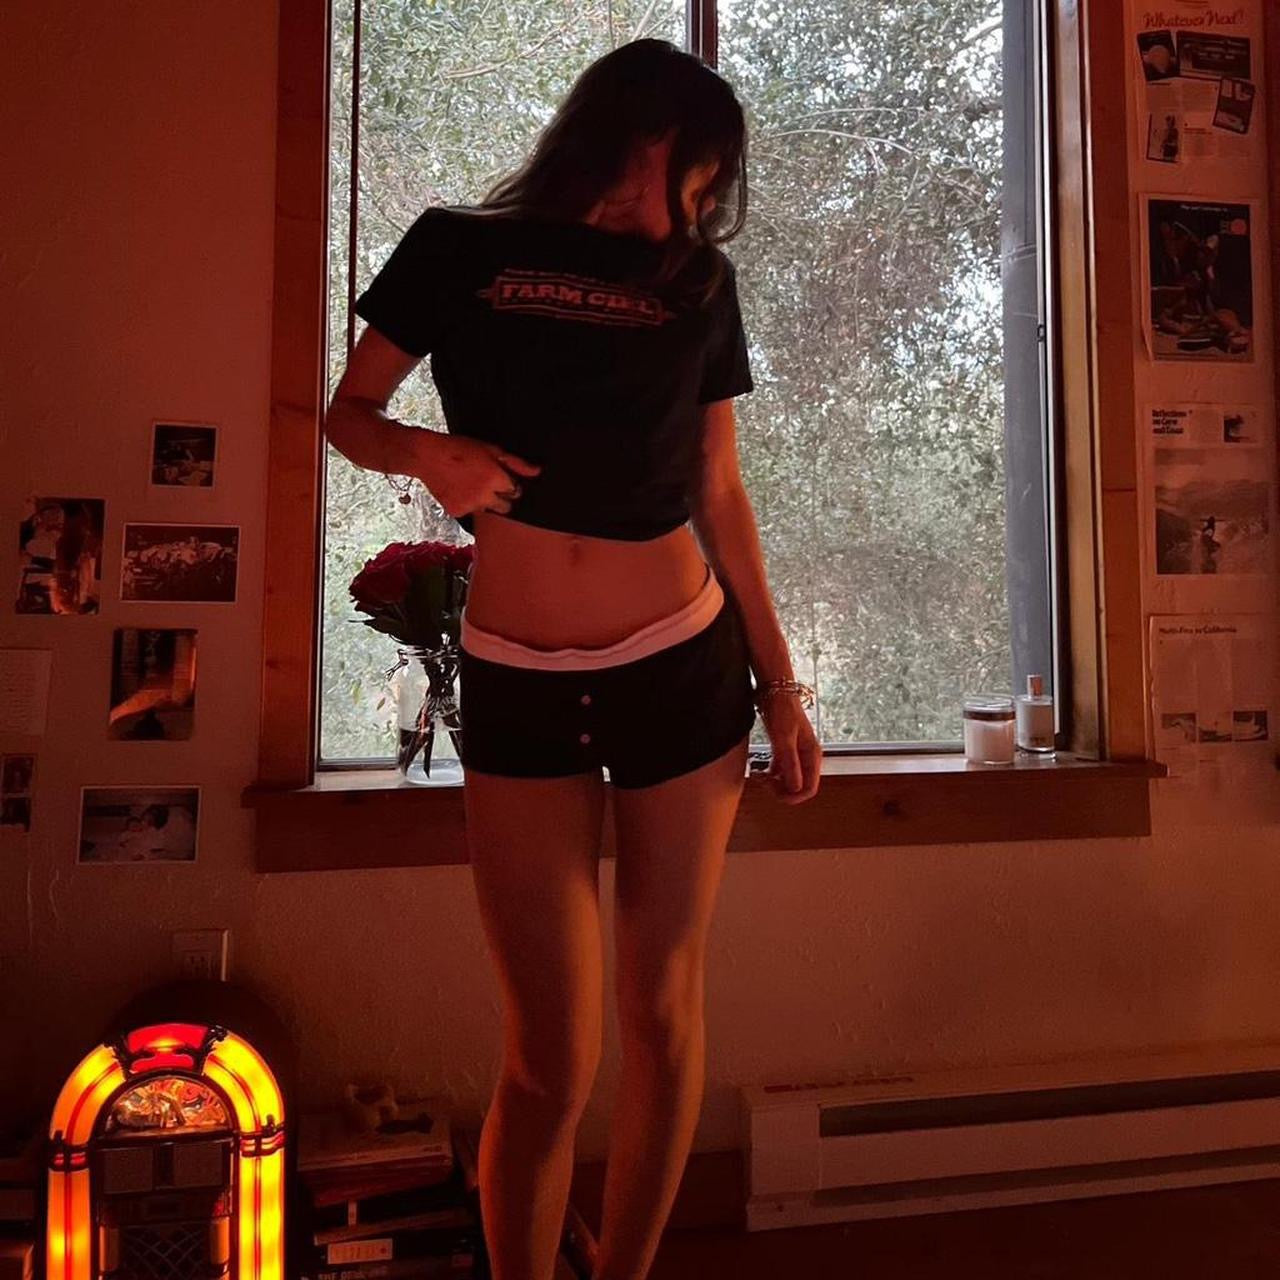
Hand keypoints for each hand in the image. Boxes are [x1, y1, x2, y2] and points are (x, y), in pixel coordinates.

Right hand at [421, 436, 540, 517]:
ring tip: (468, 483)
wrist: (427, 456)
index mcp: (496, 479)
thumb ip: (515, 463)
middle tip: (487, 482)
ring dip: (483, 500)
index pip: (516, 491)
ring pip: (486, 510)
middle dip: (501, 498)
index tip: (500, 477)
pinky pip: (469, 512)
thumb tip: (537, 472)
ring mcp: (470, 506)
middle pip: (505, 508)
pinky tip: (457, 489)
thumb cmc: (459, 448)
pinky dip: (466, 504)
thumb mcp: (490, 449)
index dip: (509, 483)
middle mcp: (485, 496)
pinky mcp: (457, 512)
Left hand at [758, 692, 820, 802]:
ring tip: (759, 776)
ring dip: (775, 783)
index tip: (774, 792)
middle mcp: (807, 756)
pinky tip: (759, 771)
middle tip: (764, 783)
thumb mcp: (784, 739)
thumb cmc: (782, 711)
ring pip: (788, 779)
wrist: (775, 690)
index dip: (793, 796)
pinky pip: (780, 770)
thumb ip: (790, 764)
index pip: (809, 788)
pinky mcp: (784, 748)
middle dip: (782, 790)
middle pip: (799, 786)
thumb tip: (795, 789)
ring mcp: (796, 753)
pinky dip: (770, 774)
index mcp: (812, 755)